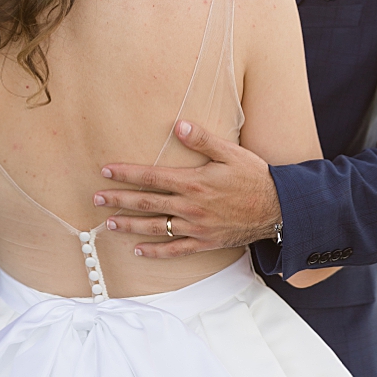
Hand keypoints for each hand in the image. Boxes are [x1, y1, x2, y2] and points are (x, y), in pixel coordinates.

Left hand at [93, 120, 281, 256]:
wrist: (281, 210)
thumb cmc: (255, 177)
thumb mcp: (230, 152)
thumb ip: (203, 139)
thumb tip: (178, 125)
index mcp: (193, 183)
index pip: (151, 177)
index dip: (126, 174)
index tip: (105, 171)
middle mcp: (190, 207)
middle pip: (146, 203)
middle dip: (118, 200)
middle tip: (95, 199)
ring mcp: (196, 228)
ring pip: (155, 228)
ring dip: (130, 225)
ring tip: (109, 223)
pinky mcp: (205, 243)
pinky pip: (176, 250)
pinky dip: (156, 252)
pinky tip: (139, 251)